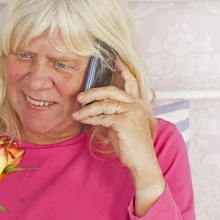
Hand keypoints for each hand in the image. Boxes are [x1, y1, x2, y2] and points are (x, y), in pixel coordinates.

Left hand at [73, 56, 158, 172]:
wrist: (142, 161)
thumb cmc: (131, 145)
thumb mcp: (121, 125)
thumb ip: (112, 114)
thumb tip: (94, 109)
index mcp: (138, 103)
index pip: (131, 81)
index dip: (123, 69)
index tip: (115, 58)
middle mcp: (137, 105)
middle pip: (111, 90)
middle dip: (93, 92)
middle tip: (80, 96)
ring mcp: (132, 112)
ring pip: (103, 104)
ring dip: (87, 109)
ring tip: (77, 114)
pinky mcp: (124, 122)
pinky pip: (102, 117)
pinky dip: (91, 119)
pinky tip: (84, 121)